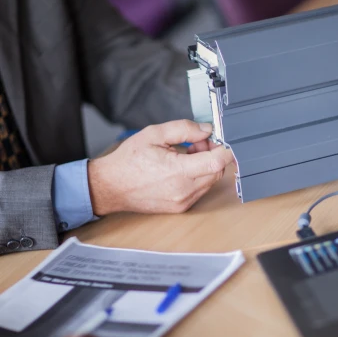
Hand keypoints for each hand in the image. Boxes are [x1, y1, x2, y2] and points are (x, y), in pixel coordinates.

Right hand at [88, 120, 233, 215]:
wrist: (111, 187)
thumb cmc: (129, 161)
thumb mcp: (154, 134)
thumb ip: (184, 129)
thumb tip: (206, 130)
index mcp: (178, 172)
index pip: (217, 162)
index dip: (226, 149)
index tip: (226, 141)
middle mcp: (184, 191)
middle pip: (217, 172)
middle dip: (214, 155)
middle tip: (198, 144)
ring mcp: (183, 202)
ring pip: (210, 181)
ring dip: (206, 166)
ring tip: (186, 154)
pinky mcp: (181, 207)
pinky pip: (200, 190)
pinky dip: (199, 177)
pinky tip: (183, 168)